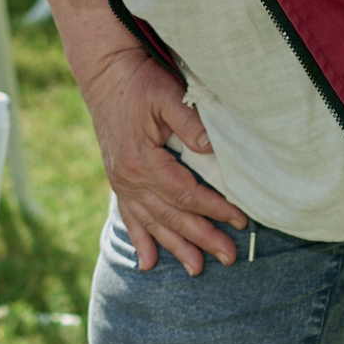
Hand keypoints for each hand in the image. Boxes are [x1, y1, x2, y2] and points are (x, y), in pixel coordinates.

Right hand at [78, 44, 245, 274]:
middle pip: (170, 215)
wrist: (104, 73)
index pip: (185, 194)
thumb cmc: (139, 81)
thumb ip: (188, 121)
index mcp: (142, 160)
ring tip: (197, 270)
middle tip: (230, 256)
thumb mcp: (166, 94)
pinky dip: (140, 239)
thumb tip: (211, 149)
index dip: (214, 208)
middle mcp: (129, 177)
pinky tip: (148, 263)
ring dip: (175, 246)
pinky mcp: (118, 179)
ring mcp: (120, 180)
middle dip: (202, 237)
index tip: (240, 219)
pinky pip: (129, 216)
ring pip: (152, 222)